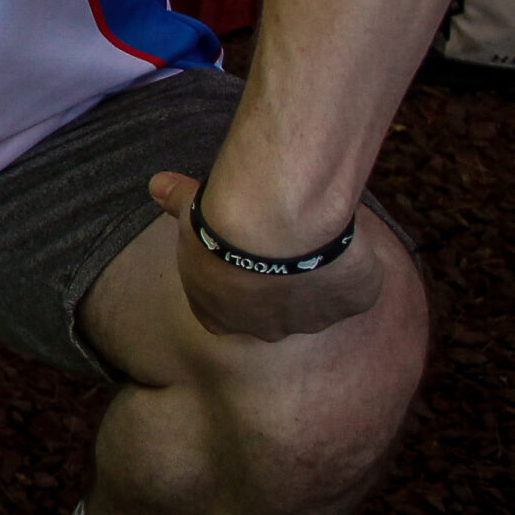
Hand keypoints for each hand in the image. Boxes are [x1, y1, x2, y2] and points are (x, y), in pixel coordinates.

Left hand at [149, 172, 384, 340]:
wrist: (278, 224)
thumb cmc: (223, 220)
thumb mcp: (192, 209)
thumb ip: (177, 202)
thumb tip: (157, 185)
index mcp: (217, 315)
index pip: (221, 315)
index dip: (233, 289)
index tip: (242, 261)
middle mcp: (264, 329)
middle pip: (273, 315)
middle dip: (278, 287)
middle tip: (283, 247)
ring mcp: (312, 320)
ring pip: (318, 304)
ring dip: (318, 278)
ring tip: (316, 239)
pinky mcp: (352, 304)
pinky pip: (357, 288)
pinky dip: (356, 268)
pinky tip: (348, 242)